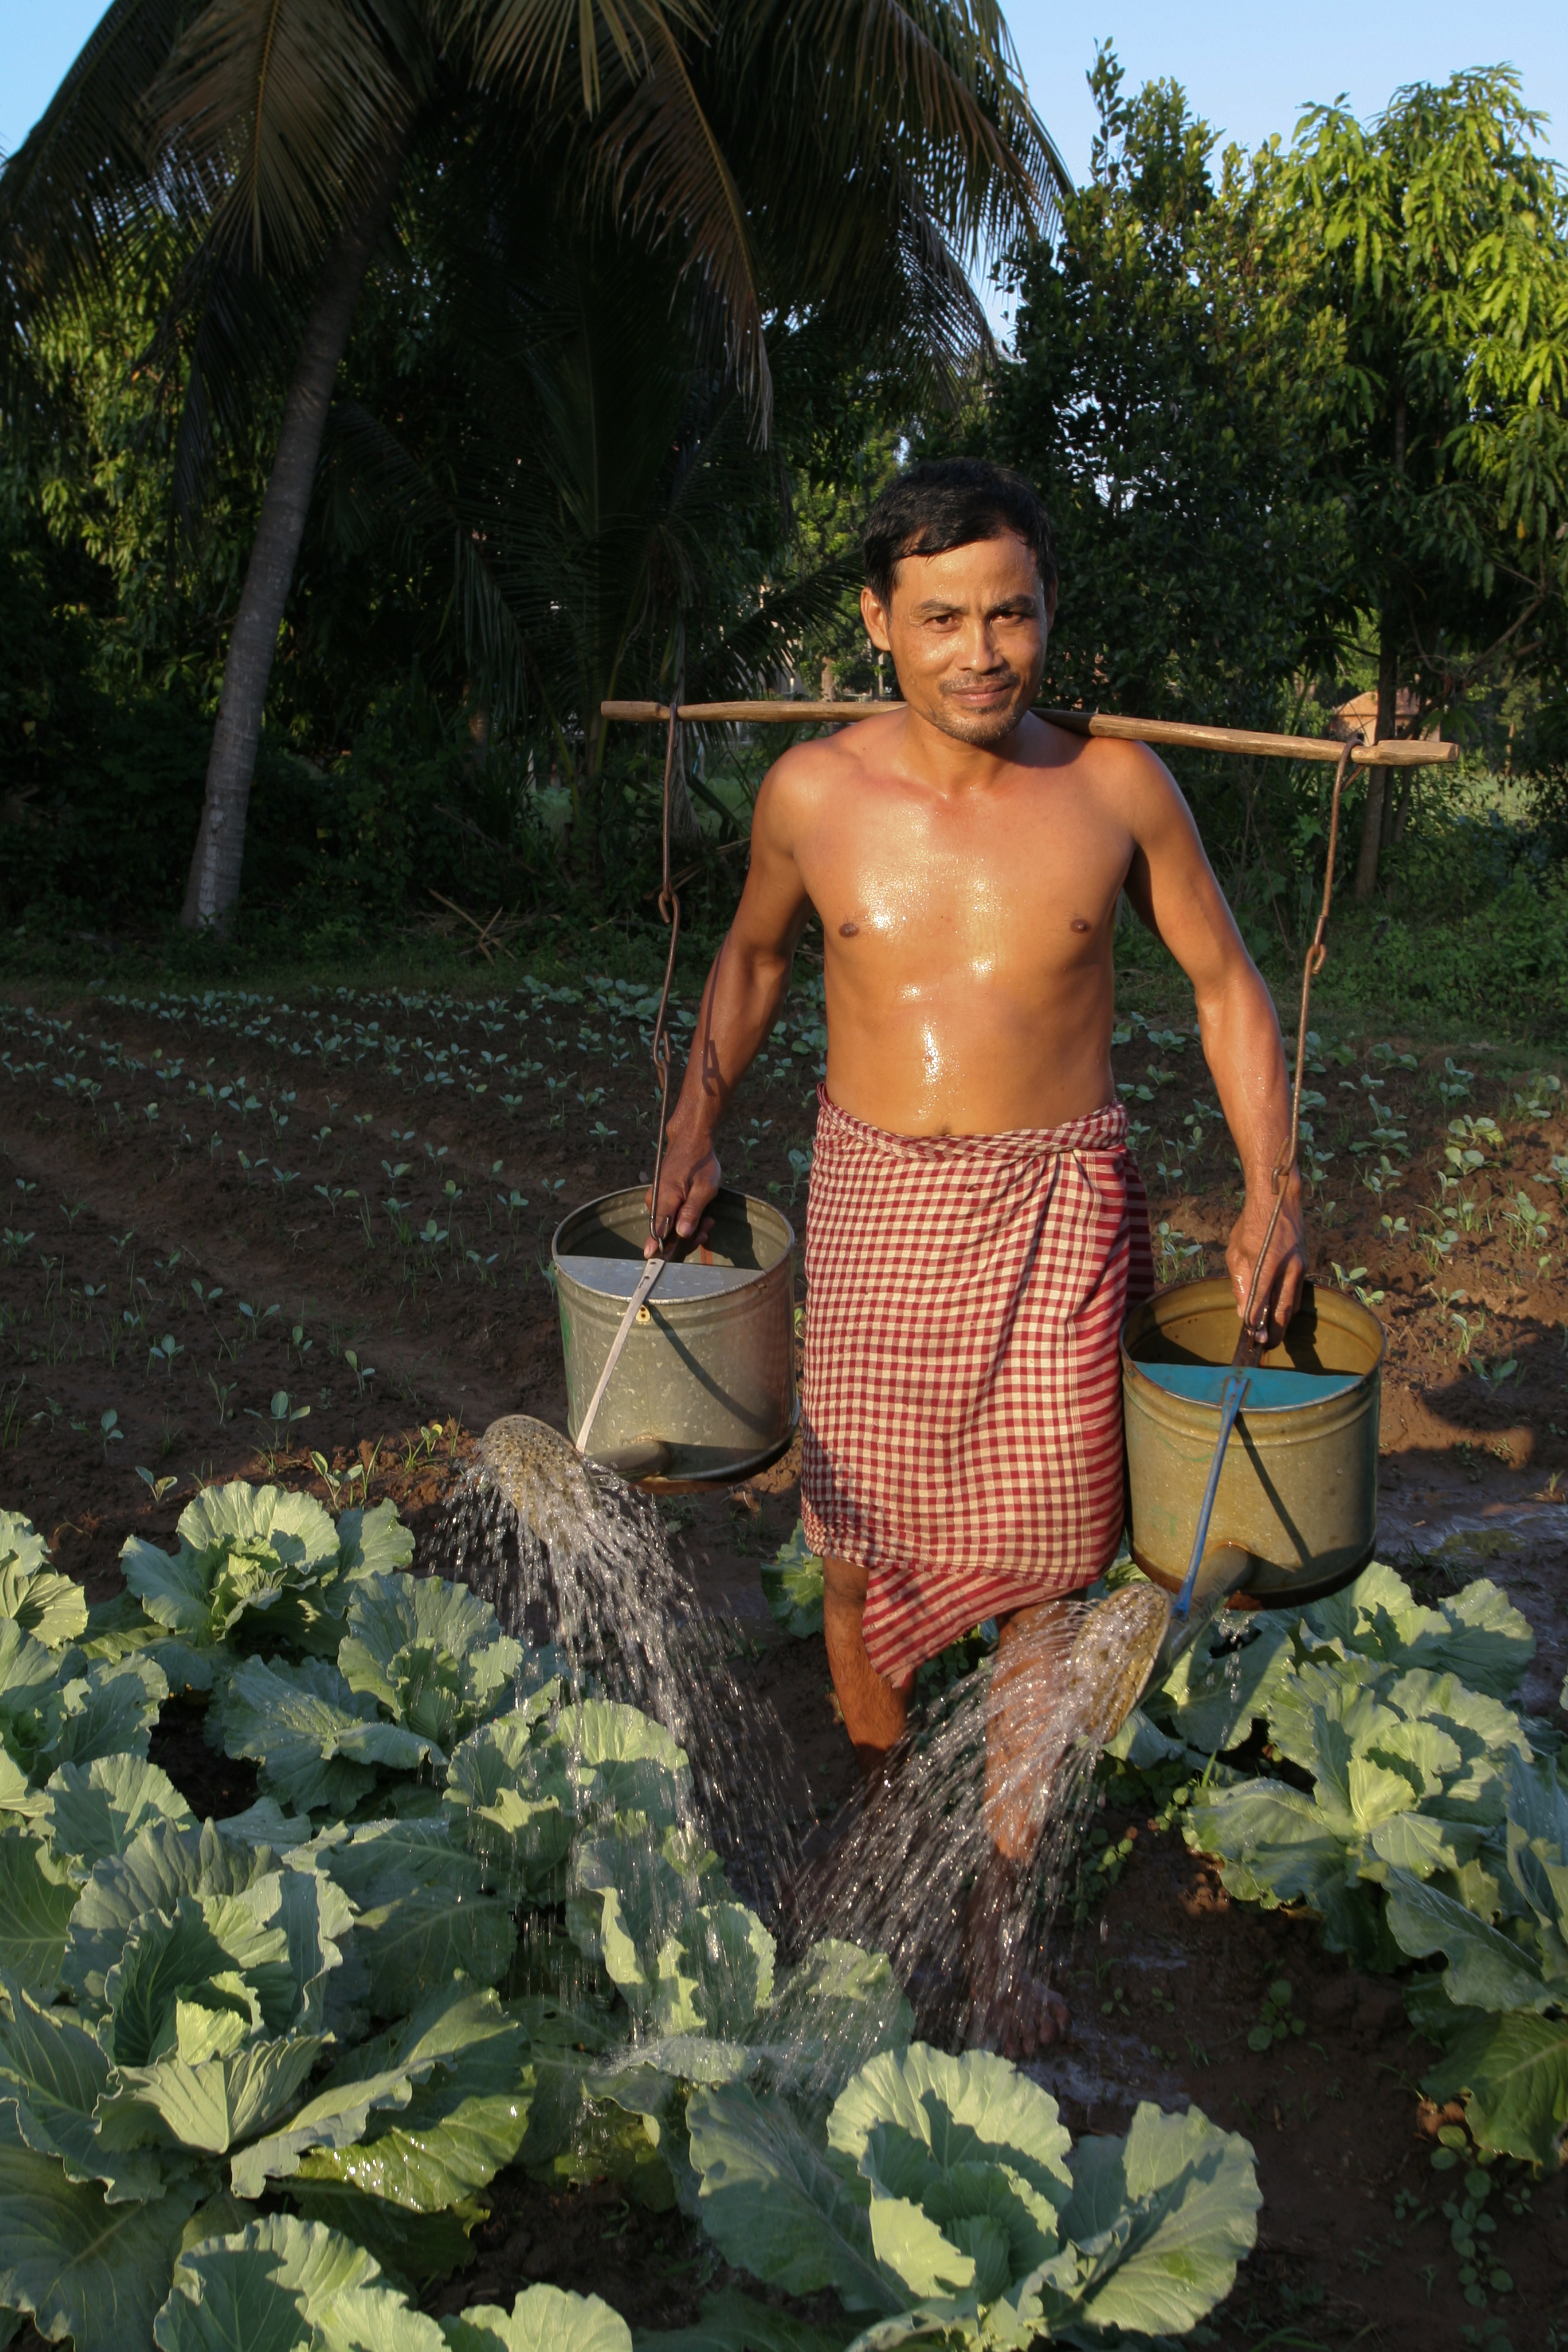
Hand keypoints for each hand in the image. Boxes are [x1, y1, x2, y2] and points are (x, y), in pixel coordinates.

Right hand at [645, 1127, 719, 1256]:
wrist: (690, 1142)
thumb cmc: (700, 1163)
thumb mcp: (704, 1188)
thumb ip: (692, 1211)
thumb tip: (682, 1234)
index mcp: (663, 1200)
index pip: (657, 1233)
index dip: (664, 1251)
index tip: (675, 1257)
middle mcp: (654, 1202)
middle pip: (665, 1234)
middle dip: (687, 1238)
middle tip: (707, 1228)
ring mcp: (656, 1201)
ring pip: (669, 1228)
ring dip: (689, 1229)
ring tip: (708, 1219)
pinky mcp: (661, 1201)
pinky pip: (670, 1219)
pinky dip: (685, 1221)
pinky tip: (700, 1216)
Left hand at [1225, 1174, 1305, 1346]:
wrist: (1278, 1201)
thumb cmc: (1251, 1226)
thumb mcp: (1236, 1253)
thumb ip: (1240, 1283)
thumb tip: (1243, 1311)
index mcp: (1268, 1263)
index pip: (1261, 1301)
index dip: (1256, 1322)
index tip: (1252, 1337)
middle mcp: (1289, 1268)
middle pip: (1284, 1309)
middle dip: (1276, 1331)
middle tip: (1267, 1346)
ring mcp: (1300, 1267)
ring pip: (1293, 1304)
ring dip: (1284, 1322)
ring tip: (1273, 1336)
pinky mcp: (1305, 1265)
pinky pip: (1297, 1292)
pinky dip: (1289, 1307)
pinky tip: (1281, 1315)